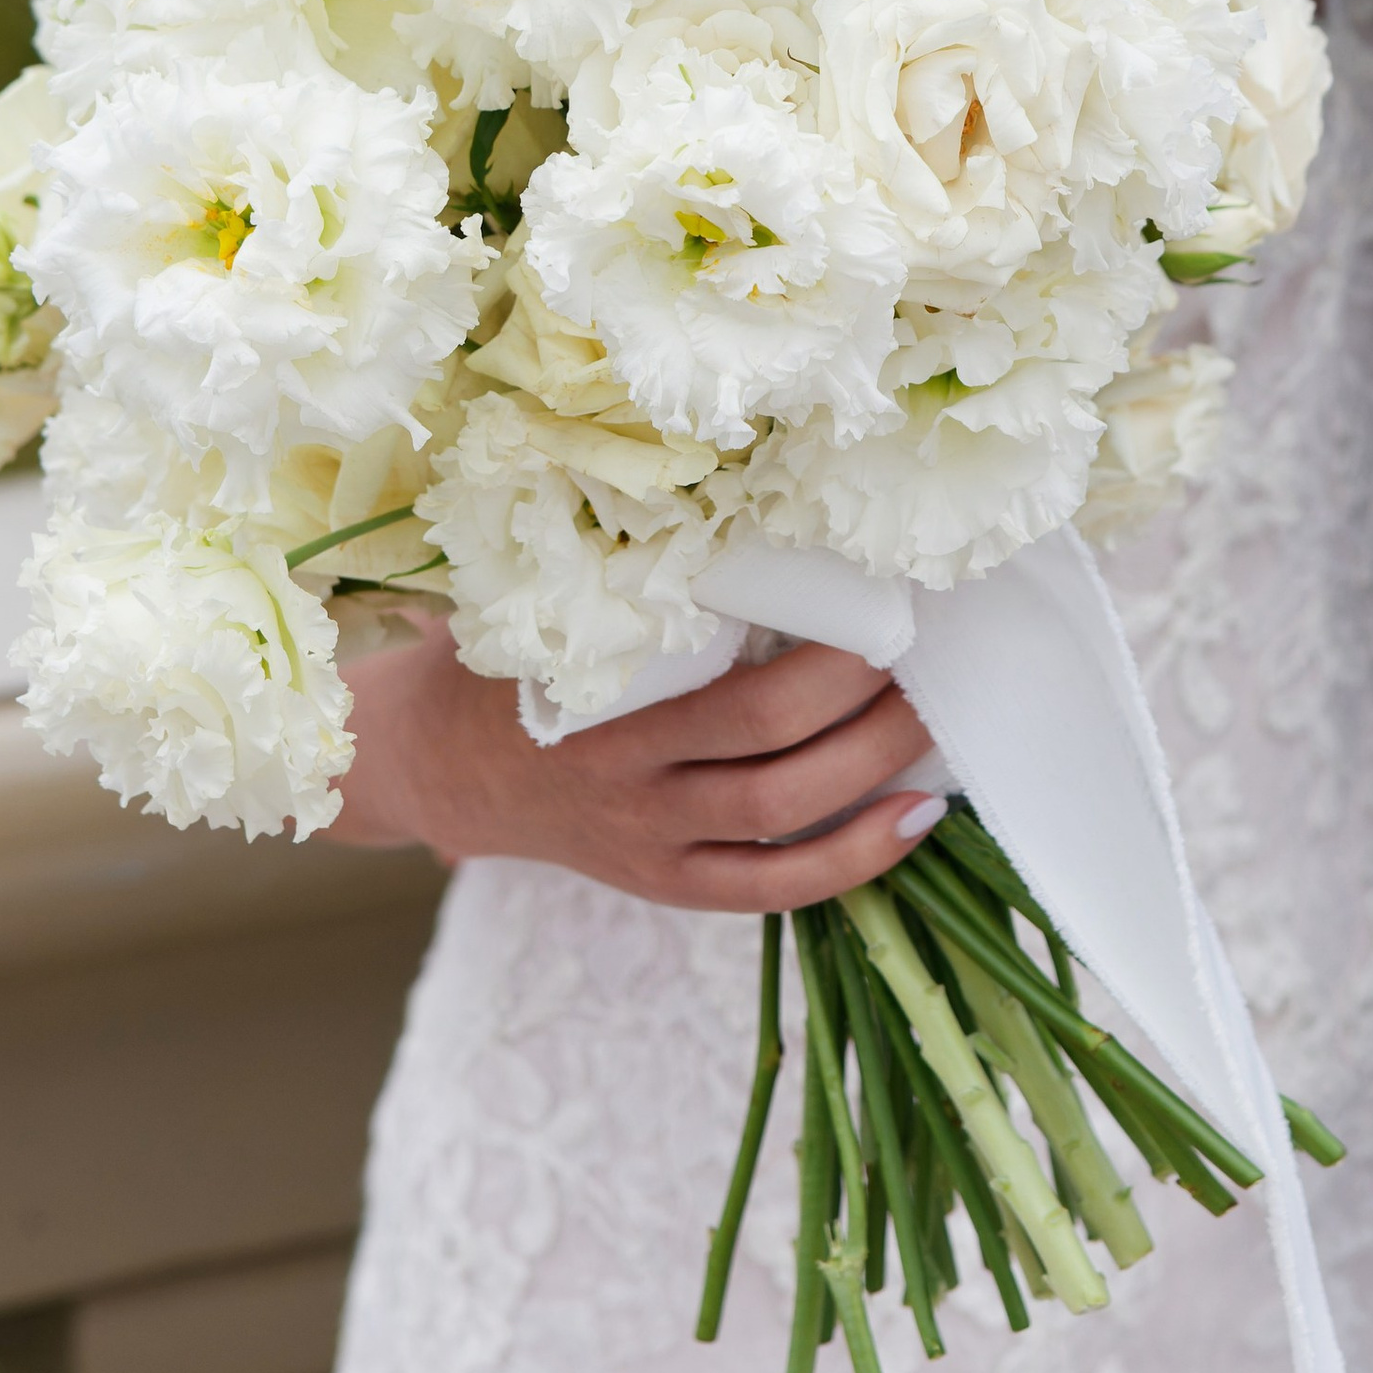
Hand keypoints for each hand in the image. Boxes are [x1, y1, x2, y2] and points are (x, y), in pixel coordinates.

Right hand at [327, 610, 941, 910]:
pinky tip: (917, 820)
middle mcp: (630, 782)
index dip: (819, 655)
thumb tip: (738, 485)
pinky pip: (771, 887)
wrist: (437, 762)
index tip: (879, 594)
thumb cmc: (508, 657)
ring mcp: (650, 841)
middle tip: (922, 644)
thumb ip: (623, 573)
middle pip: (769, 750)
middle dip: (861, 701)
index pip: (732, 689)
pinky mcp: (667, 881)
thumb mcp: (549, 604)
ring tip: (934, 719)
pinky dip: (851, 861)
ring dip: (872, 768)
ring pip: (781, 817)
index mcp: (600, 704)